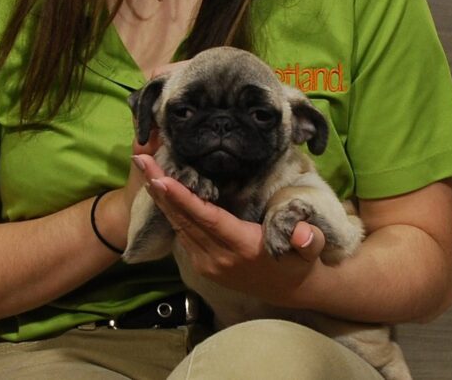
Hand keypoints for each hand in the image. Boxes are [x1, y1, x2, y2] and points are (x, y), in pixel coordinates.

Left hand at [132, 154, 327, 306]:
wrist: (290, 290)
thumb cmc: (299, 261)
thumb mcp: (310, 250)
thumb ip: (309, 240)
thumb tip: (304, 235)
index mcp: (242, 247)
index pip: (207, 218)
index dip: (182, 198)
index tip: (160, 178)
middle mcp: (218, 257)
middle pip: (183, 219)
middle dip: (160, 189)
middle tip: (141, 160)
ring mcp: (207, 263)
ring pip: (178, 226)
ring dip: (160, 198)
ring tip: (145, 169)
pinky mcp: (202, 264)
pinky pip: (182, 234)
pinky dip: (170, 211)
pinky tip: (160, 191)